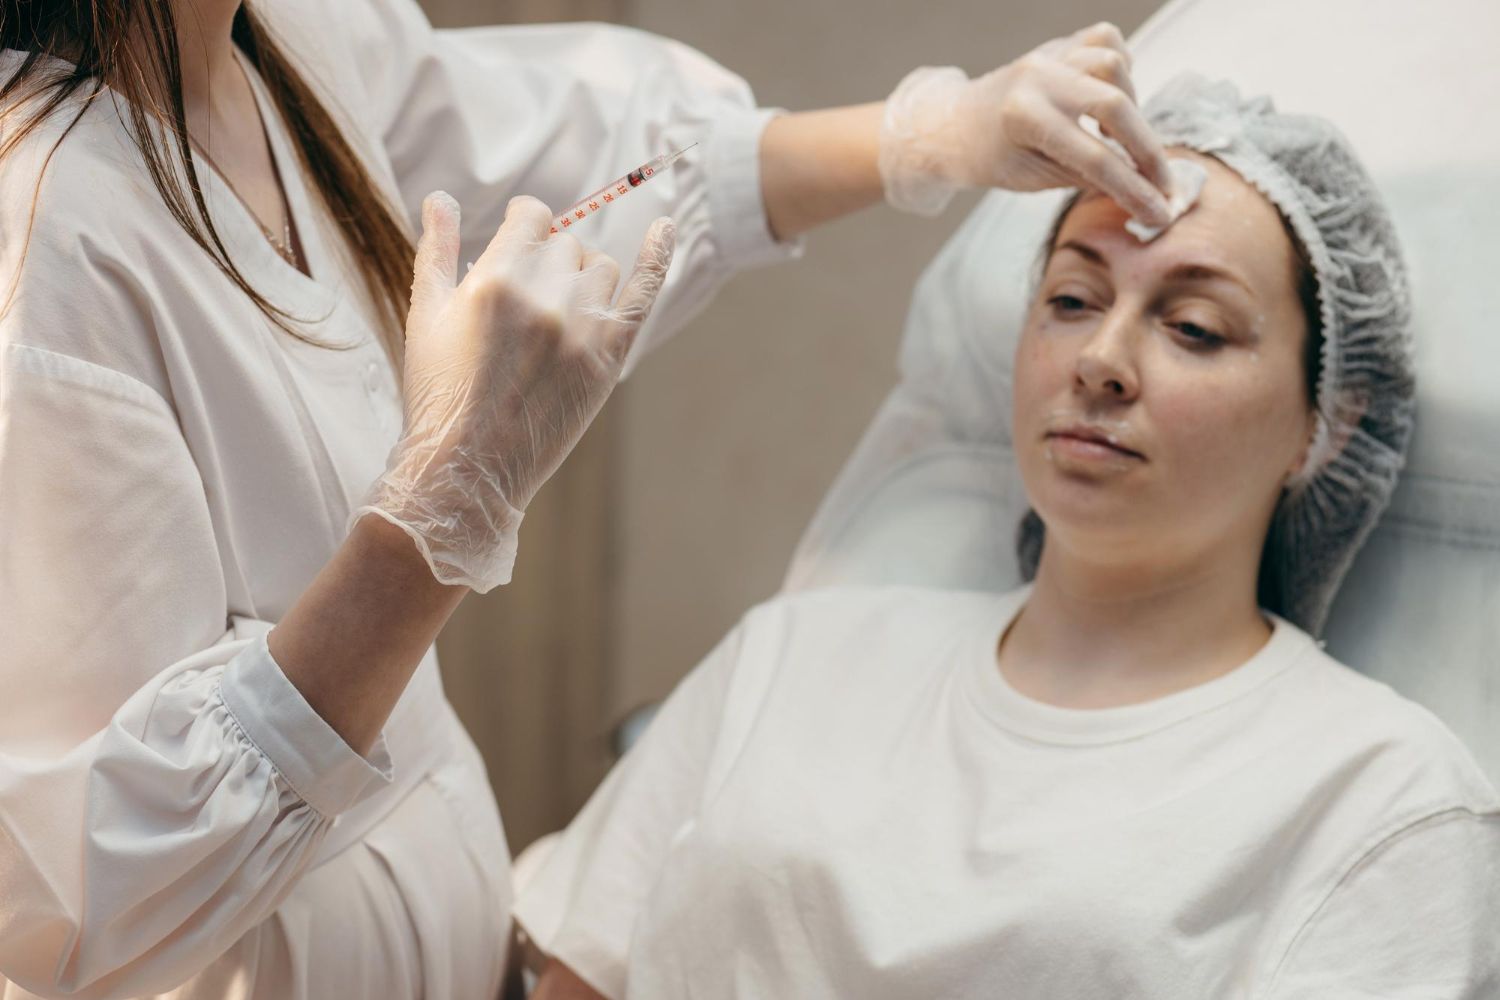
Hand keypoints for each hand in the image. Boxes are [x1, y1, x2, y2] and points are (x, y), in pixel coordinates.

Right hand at [351, 193, 675, 591]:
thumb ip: (437, 250)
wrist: (468, 468)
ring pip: (600, 268)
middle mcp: (546, 298)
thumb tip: (440, 196)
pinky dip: (658, 256)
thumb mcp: (425, 315)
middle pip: (565, 244)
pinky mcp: (609, 358)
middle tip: (527, 302)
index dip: (526, 225)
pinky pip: (644, 291)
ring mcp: (583, 328)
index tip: (521, 240)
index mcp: (497, 279)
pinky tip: (664, 229)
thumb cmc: (440, 393)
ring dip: (582, 277)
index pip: (533, 216)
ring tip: (557, 312)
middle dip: (547, 261)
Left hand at [879, 22, 1173, 223]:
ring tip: (1124, 140)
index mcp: (1024, 118)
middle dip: (1146, 151)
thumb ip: (1086, 179)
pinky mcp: (1058, 47)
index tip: (1158, 213)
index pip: (1095, 159)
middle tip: (1162, 185)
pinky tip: (1114, 99)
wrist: (955, 124)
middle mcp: (1039, 79)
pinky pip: (1104, 42)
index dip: (1133, 189)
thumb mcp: (1033, 178)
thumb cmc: (989, 158)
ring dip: (1132, 107)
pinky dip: (1121, 70)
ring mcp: (1049, 56)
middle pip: (1114, 107)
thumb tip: (1140, 193)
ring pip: (1113, 66)